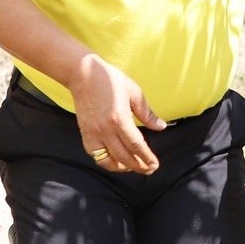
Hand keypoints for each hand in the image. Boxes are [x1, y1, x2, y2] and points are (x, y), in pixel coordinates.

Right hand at [70, 55, 165, 174]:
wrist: (83, 74)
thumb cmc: (110, 80)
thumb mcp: (134, 93)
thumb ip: (147, 113)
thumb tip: (161, 127)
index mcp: (120, 119)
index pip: (136, 146)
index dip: (147, 158)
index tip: (155, 165)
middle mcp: (106, 130)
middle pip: (124, 157)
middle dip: (138, 166)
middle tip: (149, 170)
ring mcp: (93, 133)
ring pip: (108, 160)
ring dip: (122, 167)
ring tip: (133, 167)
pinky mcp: (85, 133)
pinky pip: (95, 155)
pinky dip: (106, 162)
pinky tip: (115, 161)